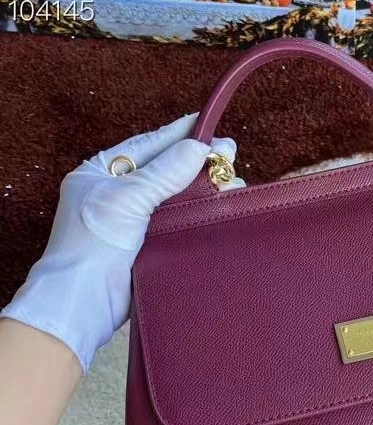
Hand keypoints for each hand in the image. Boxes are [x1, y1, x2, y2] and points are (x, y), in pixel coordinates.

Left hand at [1, 114, 242, 371]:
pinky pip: (180, 224)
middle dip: (198, 163)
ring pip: (177, 198)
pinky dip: (201, 215)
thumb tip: (200, 147)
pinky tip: (221, 209)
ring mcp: (135, 222)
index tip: (208, 124)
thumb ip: (165, 172)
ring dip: (205, 190)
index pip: (146, 145)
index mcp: (101, 172)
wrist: (85, 300)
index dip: (178, 134)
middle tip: (230, 155)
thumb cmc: (93, 243)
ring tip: (234, 183)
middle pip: (165, 170)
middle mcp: (118, 194)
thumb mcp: (127, 197)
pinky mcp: (151, 247)